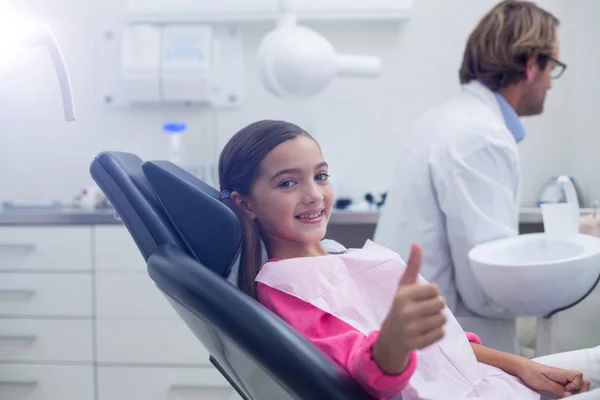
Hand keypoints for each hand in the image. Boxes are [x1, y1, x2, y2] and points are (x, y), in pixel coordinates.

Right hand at [373, 244, 446, 373]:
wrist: (391, 336)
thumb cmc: (401, 306)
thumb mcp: (404, 286)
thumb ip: (412, 265)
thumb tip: (417, 244)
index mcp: (403, 296)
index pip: (435, 289)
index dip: (431, 293)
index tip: (421, 297)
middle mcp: (406, 312)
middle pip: (441, 304)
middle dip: (436, 306)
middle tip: (424, 310)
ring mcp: (411, 329)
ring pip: (443, 319)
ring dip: (437, 319)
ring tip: (425, 320)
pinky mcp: (417, 344)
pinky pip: (441, 334)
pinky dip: (437, 332)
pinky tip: (425, 331)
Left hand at [518, 359, 590, 397]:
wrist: (521, 368)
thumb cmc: (530, 372)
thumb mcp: (542, 383)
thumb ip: (557, 388)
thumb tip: (569, 394)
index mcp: (561, 372)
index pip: (579, 375)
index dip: (576, 384)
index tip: (567, 389)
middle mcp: (563, 375)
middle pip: (581, 380)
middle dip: (579, 389)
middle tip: (569, 394)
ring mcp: (561, 379)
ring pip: (576, 384)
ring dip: (574, 391)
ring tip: (564, 395)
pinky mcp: (558, 382)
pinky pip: (569, 386)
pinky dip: (568, 391)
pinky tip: (561, 394)